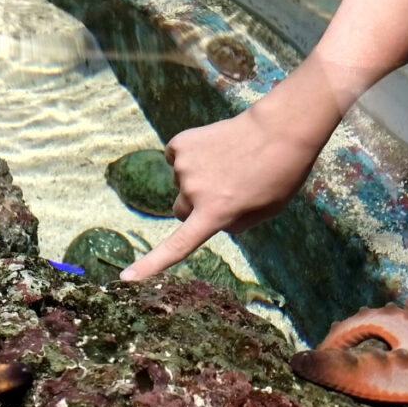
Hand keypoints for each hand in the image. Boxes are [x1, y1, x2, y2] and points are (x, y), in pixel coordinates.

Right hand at [119, 106, 319, 280]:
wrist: (280, 128)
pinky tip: (213, 148)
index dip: (151, 264)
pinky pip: (176, 157)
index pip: (177, 246)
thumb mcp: (263, 213)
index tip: (127, 277)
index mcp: (215, 214)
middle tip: (226, 189)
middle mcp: (193, 192)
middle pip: (181, 209)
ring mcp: (184, 167)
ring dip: (198, 177)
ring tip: (229, 162)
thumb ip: (231, 223)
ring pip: (181, 183)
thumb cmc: (279, 175)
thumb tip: (207, 218)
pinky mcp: (180, 144)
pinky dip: (191, 155)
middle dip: (197, 205)